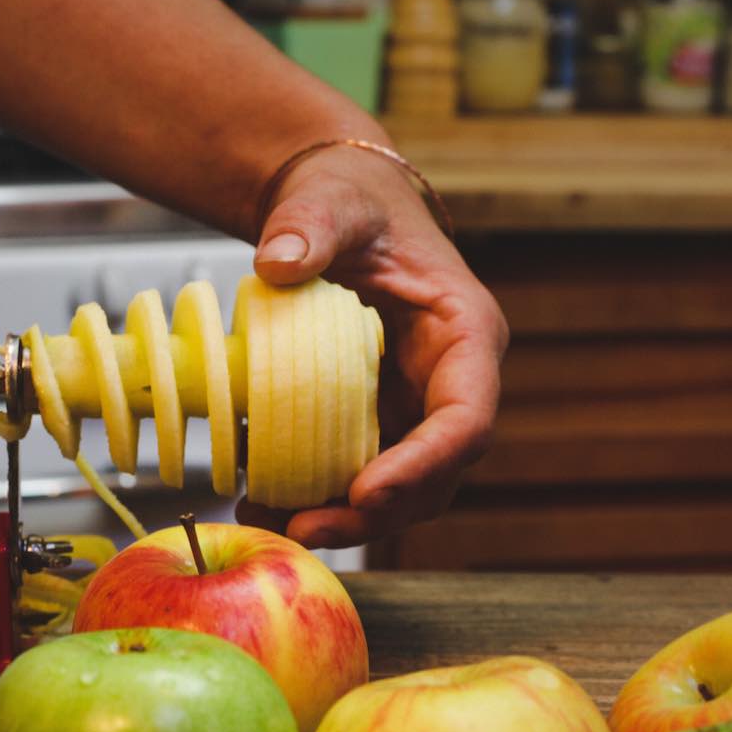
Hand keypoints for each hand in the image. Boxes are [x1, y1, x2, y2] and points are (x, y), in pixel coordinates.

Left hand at [237, 145, 505, 549]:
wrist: (335, 213)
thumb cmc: (352, 203)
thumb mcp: (331, 202)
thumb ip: (309, 225)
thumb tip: (278, 262)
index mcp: (466, 335)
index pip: (467, 418)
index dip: (424, 465)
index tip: (367, 493)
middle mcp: (450, 385)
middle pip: (436, 474)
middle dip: (377, 514)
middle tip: (307, 530)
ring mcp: (415, 411)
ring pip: (400, 490)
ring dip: (344, 520)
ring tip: (274, 526)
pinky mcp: (378, 424)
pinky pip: (358, 474)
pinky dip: (317, 497)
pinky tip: (264, 504)